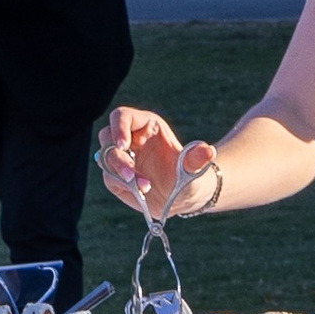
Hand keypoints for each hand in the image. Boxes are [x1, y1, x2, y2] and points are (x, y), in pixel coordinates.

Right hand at [100, 107, 217, 218]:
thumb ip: (197, 159)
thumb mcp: (194, 168)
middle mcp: (130, 139)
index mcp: (146, 126)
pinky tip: (141, 192)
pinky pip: (109, 178)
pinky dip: (123, 185)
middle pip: (107, 137)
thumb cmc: (189, 176)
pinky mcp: (116, 177)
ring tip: (144, 186)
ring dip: (120, 172)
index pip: (122, 116)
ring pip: (106, 158)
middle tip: (130, 173)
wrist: (184, 197)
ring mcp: (122, 158)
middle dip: (117, 155)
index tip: (123, 144)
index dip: (118, 127)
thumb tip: (209, 151)